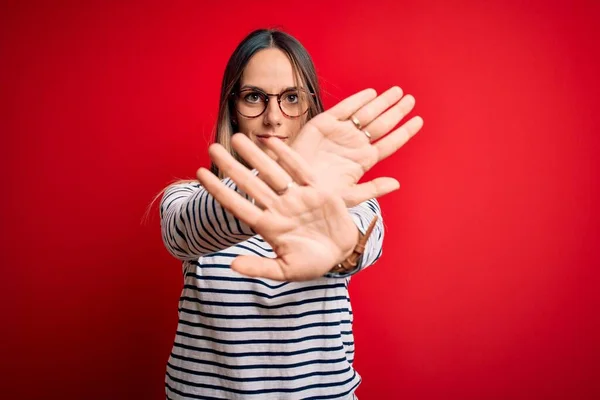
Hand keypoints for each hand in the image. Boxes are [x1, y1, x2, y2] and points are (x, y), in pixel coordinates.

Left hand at [196, 134, 359, 281]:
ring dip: (254, 155)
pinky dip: (286, 154)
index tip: (200, 175)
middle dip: (231, 166)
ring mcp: (297, 197)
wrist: (342, 254)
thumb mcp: (285, 270)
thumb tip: (232, 265)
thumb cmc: (312, 264)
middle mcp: (279, 208)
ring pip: (271, 172)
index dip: (219, 190)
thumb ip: (259, 266)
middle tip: (212, 147)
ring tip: (236, 137)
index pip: (238, 205)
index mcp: (268, 226)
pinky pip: (299, 169)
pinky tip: (270, 141)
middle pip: (250, 184)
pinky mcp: (317, 190)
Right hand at [289, 86, 422, 206]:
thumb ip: (372, 189)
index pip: (389, 143)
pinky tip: (371, 94)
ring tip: (397, 92)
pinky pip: (344, 109)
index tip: (419, 120)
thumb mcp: (348, 196)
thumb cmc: (318, 195)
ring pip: (366, 114)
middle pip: (381, 124)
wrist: (291, 186)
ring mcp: (340, 133)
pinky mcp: (324, 124)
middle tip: (410, 99)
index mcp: (363, 160)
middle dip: (396, 111)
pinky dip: (357, 100)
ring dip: (382, 102)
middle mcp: (354, 144)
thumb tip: (397, 184)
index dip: (404, 132)